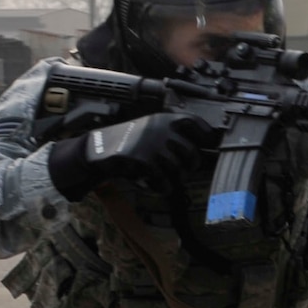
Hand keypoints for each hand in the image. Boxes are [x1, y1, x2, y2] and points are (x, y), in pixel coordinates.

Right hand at [47, 112, 212, 200]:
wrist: (98, 148)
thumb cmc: (129, 141)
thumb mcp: (151, 129)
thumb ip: (172, 135)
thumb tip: (200, 150)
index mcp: (163, 120)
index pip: (193, 122)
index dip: (205, 132)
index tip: (210, 141)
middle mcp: (160, 129)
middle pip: (192, 152)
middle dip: (190, 165)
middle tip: (184, 170)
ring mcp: (152, 144)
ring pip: (179, 169)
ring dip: (175, 178)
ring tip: (167, 178)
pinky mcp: (143, 159)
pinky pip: (164, 180)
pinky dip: (164, 187)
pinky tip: (160, 187)